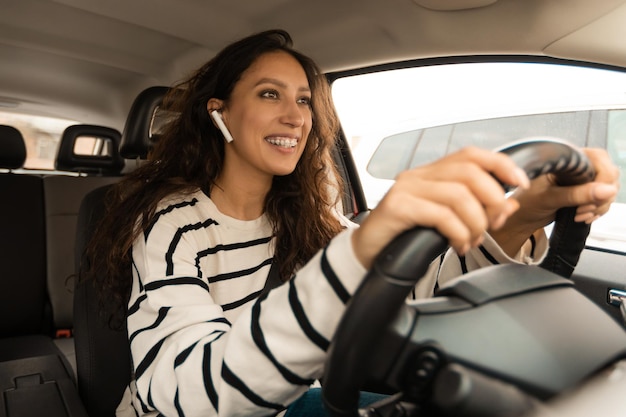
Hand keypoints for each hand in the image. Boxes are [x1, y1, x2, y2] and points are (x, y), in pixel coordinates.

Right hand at [351, 147, 529, 268]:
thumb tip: (509, 203)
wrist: (368, 252)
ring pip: (459, 194)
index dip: (501, 165)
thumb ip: (476, 210)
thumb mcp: (445, 220)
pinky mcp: (398, 207)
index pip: (472, 155)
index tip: (520, 183)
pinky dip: (458, 232)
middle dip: (492, 200)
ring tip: (471, 240)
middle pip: (470, 172)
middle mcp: (419, 176)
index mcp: (431, 173)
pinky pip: (441, 215)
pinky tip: (457, 244)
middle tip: (493, 223)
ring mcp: (407, 189)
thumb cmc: (404, 235)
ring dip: (476, 222)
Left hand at [490, 147, 618, 255]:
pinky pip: (603, 198)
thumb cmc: (526, 202)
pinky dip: (597, 210)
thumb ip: (578, 194)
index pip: (599, 160)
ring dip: (599, 206)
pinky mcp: (583, 192)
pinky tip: (583, 216)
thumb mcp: (550, 198)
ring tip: (579, 215)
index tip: (593, 198)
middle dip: (601, 196)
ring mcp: (581, 179)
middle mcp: (576, 165)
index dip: (602, 179)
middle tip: (583, 210)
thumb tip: (607, 190)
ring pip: (608, 188)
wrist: (520, 217)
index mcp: (566, 158)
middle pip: (608, 174)